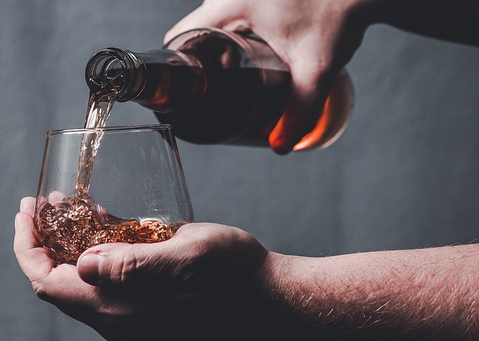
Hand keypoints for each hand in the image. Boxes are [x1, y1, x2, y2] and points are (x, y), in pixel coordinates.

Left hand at [14, 197, 285, 340]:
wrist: (267, 300)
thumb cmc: (232, 274)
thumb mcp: (185, 257)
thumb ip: (133, 265)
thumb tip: (83, 265)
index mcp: (117, 307)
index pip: (47, 281)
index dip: (27, 245)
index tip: (27, 208)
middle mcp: (116, 319)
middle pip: (59, 282)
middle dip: (45, 241)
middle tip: (47, 202)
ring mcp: (131, 319)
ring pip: (81, 283)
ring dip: (70, 246)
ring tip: (72, 207)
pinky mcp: (146, 312)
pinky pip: (106, 285)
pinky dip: (96, 256)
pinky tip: (106, 226)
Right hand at [165, 0, 369, 153]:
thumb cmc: (340, 16)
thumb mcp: (315, 70)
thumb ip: (299, 112)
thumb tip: (280, 146)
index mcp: (231, 6)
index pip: (181, 34)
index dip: (178, 64)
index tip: (187, 87)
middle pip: (198, 30)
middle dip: (202, 60)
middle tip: (215, 88)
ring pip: (218, 21)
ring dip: (220, 46)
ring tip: (233, 74)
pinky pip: (235, 11)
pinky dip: (236, 31)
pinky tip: (251, 51)